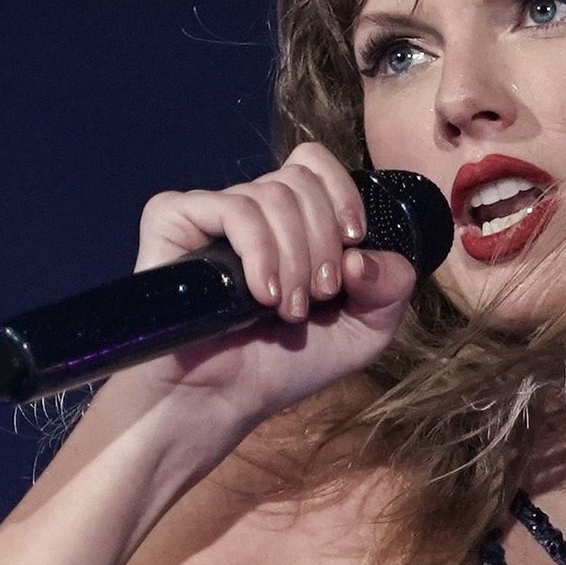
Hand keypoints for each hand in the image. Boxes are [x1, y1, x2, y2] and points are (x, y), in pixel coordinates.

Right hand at [121, 140, 416, 435]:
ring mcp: (210, 212)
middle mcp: (250, 208)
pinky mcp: (174, 221)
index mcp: (289, 219)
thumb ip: (391, 286)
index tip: (352, 244)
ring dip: (293, 259)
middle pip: (299, 180)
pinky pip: (231, 208)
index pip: (314, 163)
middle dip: (322, 242)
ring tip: (285, 310)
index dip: (341, 194)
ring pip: (270, 195)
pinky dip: (258, 250)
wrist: (221, 401)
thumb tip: (363, 253)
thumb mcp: (364, 332)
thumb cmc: (284, 366)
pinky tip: (259, 295)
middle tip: (317, 297)